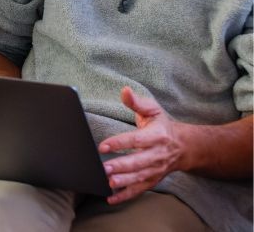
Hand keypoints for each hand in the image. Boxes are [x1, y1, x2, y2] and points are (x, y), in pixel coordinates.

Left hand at [98, 87, 184, 203]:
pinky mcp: (152, 180)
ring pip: (139, 178)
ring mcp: (155, 169)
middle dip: (121, 166)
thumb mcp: (152, 110)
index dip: (119, 143)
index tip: (103, 146)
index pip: (136, 140)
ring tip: (108, 182)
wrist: (184, 146)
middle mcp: (157, 155)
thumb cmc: (162, 126)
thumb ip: (137, 102)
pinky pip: (139, 189)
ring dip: (123, 181)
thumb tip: (125, 90)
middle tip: (104, 168)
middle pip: (138, 162)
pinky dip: (125, 195)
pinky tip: (110, 197)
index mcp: (156, 136)